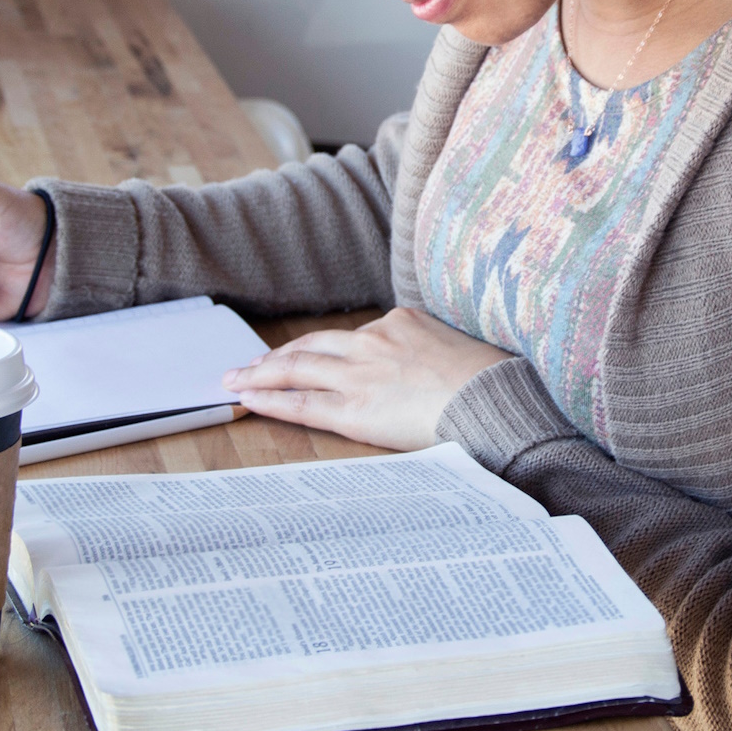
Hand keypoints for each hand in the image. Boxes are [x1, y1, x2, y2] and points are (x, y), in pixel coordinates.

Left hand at [223, 307, 512, 451]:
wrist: (494, 403)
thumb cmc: (490, 383)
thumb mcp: (458, 348)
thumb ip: (429, 350)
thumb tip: (424, 365)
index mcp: (401, 322)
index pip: (349, 337)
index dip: (318, 348)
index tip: (301, 354)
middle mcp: (374, 341)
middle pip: (312, 346)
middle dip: (276, 356)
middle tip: (248, 364)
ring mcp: (360, 374)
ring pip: (297, 369)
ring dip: (261, 374)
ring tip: (237, 380)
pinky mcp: (354, 408)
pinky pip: (302, 403)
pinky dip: (271, 400)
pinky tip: (249, 400)